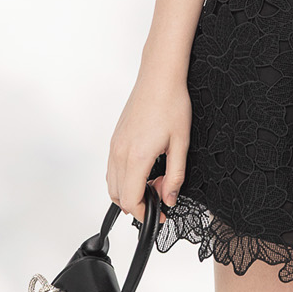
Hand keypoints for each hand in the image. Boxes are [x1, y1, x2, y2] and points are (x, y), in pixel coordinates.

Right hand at [106, 73, 191, 226]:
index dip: (145, 213)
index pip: (131, 200)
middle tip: (161, 193)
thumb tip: (169, 198)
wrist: (159, 77)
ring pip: (112, 184)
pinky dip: (123, 178)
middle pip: (117, 197)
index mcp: (136, 157)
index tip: (161, 214)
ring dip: (129, 191)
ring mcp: (114, 146)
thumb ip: (175, 176)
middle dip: (138, 203)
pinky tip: (144, 168)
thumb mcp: (181, 143)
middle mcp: (120, 153)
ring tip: (154, 180)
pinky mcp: (115, 139)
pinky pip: (112, 169)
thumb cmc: (171, 103)